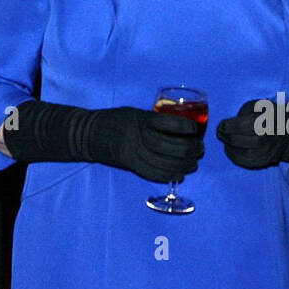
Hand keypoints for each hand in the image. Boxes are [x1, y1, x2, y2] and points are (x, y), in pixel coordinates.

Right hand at [3, 102, 203, 181]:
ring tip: (193, 163)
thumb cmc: (114, 119)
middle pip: (169, 146)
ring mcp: (133, 152)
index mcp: (139, 119)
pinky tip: (179, 174)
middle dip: (190, 149)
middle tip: (200, 148)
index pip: (168, 124)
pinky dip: (169, 175)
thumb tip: (181, 127)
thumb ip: (154, 119)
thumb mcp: (134, 112)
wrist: (89, 134)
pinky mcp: (130, 165)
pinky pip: (153, 174)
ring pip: (164, 163)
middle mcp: (137, 136)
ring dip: (183, 165)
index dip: (185, 128)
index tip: (196, 129)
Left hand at [216, 100, 288, 168]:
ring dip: (228, 145)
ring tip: (228, 139)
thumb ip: (243, 112)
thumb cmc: (272, 116)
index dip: (224, 126)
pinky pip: (240, 161)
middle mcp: (261, 141)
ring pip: (234, 152)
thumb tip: (228, 123)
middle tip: (221, 131)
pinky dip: (233, 154)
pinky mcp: (261, 163)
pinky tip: (234, 148)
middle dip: (224, 135)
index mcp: (261, 124)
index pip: (235, 127)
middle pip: (232, 140)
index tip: (221, 124)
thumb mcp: (259, 106)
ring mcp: (261, 154)